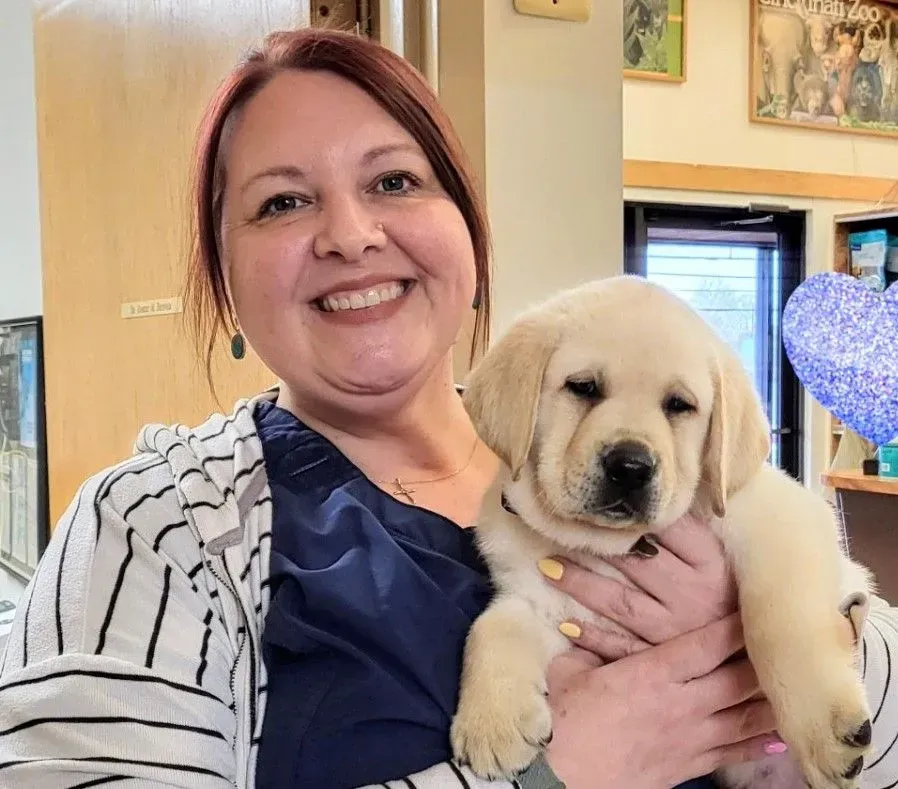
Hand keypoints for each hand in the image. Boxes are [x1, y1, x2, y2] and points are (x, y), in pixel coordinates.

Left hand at [541, 515, 736, 659]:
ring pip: (619, 602)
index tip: (603, 498)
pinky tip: (566, 624)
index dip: (633, 513)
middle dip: (594, 543)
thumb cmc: (737, 600)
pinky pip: (622, 647)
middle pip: (634, 561)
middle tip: (558, 527)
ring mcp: (676, 631)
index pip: (667, 528)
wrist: (758, 661)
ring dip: (580, 584)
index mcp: (712, 565)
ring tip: (547, 567)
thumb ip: (694, 534)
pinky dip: (593, 637)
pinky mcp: (663, 659)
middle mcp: (693, 595)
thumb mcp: (726, 562)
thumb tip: (657, 498)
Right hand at [543, 614, 784, 788]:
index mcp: (650, 675)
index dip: (733, 624)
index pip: (705, 645)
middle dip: (763, 657)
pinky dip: (760, 742)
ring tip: (798, 682)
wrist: (561, 781)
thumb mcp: (567, 673)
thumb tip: (581, 624)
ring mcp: (689, 739)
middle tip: (786, 637)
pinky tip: (781, 735)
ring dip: (771, 699)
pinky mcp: (688, 766)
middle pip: (737, 678)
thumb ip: (585, 647)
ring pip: (745, 716)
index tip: (752, 603)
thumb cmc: (561, 724)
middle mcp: (680, 705)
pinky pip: (734, 752)